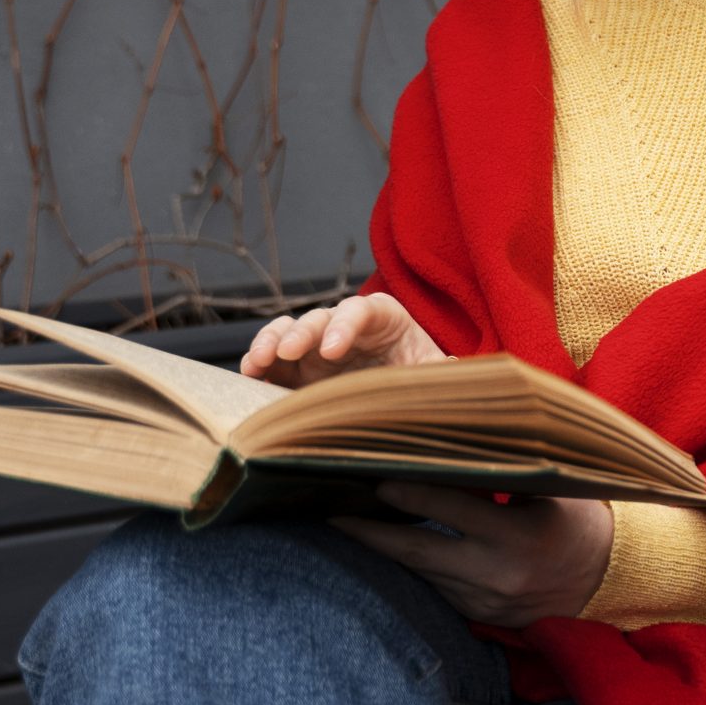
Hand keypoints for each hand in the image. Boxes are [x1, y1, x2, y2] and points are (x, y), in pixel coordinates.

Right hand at [240, 293, 445, 387]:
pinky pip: (272, 359)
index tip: (332, 350)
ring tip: (257, 363)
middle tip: (284, 353)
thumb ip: (440, 371)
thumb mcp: (433, 372)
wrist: (406, 393)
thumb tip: (456, 369)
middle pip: (319, 319)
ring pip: (288, 331)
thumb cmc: (420, 373)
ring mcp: (317, 347)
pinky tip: (249, 377)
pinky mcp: (297, 369)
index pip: (363, 310)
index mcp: (384, 318)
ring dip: (269, 343)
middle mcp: (346, 327)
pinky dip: (258, 364)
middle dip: (300, 334)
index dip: (345, 325)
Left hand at [330, 484, 614, 626]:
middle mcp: (498, 575)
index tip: (371, 472)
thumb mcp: (552, 489)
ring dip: (382, 547)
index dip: (409, 489)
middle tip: (330, 507)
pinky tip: (380, 545)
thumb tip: (448, 436)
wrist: (610, 580)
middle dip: (370, 529)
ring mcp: (485, 601)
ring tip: (342, 520)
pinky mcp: (478, 616)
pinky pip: (432, 588)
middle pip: (417, 550)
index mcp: (520, 537)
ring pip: (419, 572)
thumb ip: (503, 470)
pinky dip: (407, 566)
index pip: (451, 508)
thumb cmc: (578, 518)